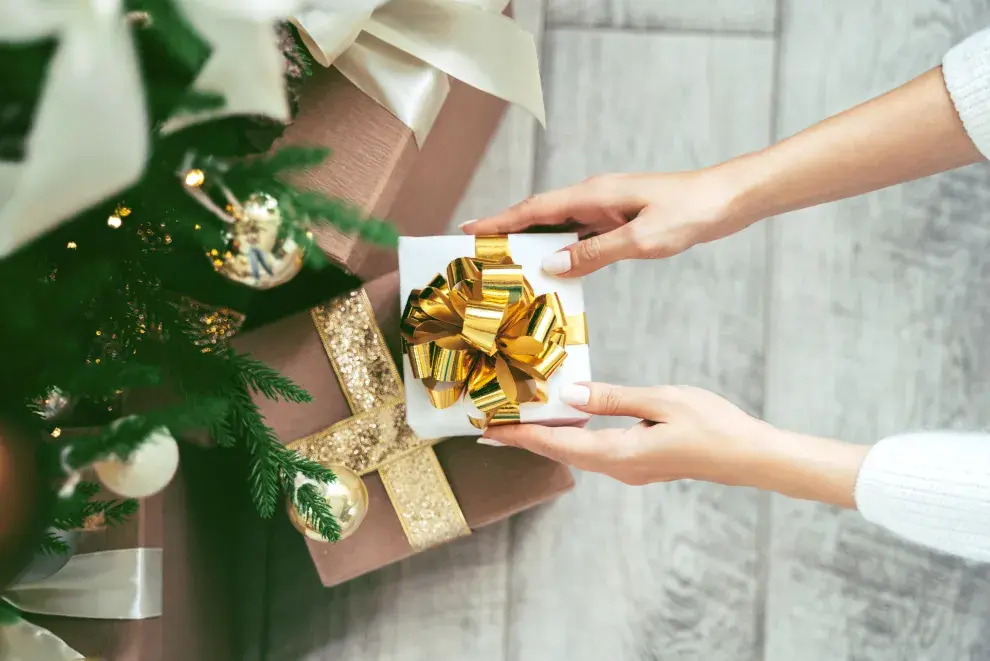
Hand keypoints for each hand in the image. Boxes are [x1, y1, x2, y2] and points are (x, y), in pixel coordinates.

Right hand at [460, 168, 751, 276]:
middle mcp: (594, 197)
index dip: (500, 219)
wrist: (726, 200)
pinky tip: (556, 267)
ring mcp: (607, 208)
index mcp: (593, 194)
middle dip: (508, 231)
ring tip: (508, 263)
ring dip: (534, 242)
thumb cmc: (690, 212)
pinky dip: (563, 249)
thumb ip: (595, 253)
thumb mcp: (641, 239)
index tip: (469, 228)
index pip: (535, 208)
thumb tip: (553, 264)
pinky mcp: (620, 219)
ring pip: (560, 226)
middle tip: (478, 251)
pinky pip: (581, 235)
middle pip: (540, 215)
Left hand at [480, 382, 867, 506]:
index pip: (557, 443)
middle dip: (524, 438)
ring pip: (575, 452)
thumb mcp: (661, 401)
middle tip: (489, 426)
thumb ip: (612, 398)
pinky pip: (593, 451)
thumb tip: (568, 395)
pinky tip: (565, 422)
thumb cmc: (712, 425)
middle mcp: (618, 467)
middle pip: (559, 451)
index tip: (487, 430)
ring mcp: (629, 469)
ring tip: (518, 422)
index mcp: (619, 453)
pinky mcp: (639, 464)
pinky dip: (570, 437)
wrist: (749, 456)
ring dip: (546, 438)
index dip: (520, 436)